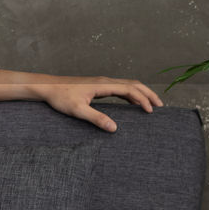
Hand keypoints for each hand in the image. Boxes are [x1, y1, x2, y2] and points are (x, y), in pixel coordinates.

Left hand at [37, 76, 163, 132]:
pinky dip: (131, 94)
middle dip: (148, 94)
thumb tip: (114, 128)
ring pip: (128, 85)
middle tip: (160, 106)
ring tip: (151, 105)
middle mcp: (105, 81)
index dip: (143, 99)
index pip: (130, 89)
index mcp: (103, 85)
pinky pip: (120, 89)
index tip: (151, 111)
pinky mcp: (98, 87)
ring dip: (141, 93)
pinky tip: (133, 103)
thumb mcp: (78, 110)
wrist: (48, 87)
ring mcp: (102, 83)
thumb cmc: (60, 97)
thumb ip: (96, 118)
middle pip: (133, 84)